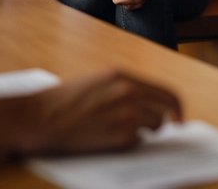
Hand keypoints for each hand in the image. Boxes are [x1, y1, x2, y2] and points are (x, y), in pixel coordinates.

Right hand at [0, 70, 182, 160]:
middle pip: (166, 108)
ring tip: (123, 130)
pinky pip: (137, 141)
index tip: (178, 116)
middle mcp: (129, 92)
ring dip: (145, 130)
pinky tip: (109, 138)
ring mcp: (126, 114)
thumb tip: (148, 101)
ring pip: (154, 125)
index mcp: (123, 76)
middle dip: (170, 119)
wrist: (39, 117)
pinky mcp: (119, 135)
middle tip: (171, 127)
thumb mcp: (97, 82)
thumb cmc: (62, 101)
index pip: (165, 91)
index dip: (176, 106)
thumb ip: (124, 88)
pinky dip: (129, 142)